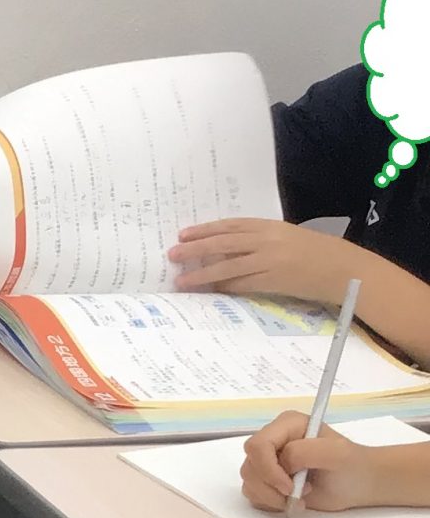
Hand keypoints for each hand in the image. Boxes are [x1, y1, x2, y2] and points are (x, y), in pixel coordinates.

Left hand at [171, 218, 362, 305]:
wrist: (344, 269)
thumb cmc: (317, 253)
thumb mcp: (287, 238)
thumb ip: (259, 241)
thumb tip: (227, 250)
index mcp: (271, 227)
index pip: (231, 226)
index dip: (205, 229)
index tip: (184, 234)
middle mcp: (268, 240)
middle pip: (223, 243)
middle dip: (195, 248)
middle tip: (173, 253)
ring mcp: (270, 261)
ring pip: (227, 265)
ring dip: (202, 273)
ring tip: (181, 280)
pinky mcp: (273, 281)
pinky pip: (241, 284)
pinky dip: (223, 287)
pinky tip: (208, 291)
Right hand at [241, 414, 391, 512]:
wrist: (359, 484)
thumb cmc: (352, 465)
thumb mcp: (337, 452)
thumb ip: (306, 451)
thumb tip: (282, 463)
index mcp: (287, 425)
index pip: (257, 445)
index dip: (268, 469)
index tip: (290, 487)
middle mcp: (273, 441)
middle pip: (250, 466)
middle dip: (270, 486)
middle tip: (298, 493)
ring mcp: (268, 461)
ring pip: (249, 482)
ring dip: (272, 497)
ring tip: (301, 497)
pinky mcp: (266, 480)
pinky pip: (253, 494)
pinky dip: (271, 503)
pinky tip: (292, 501)